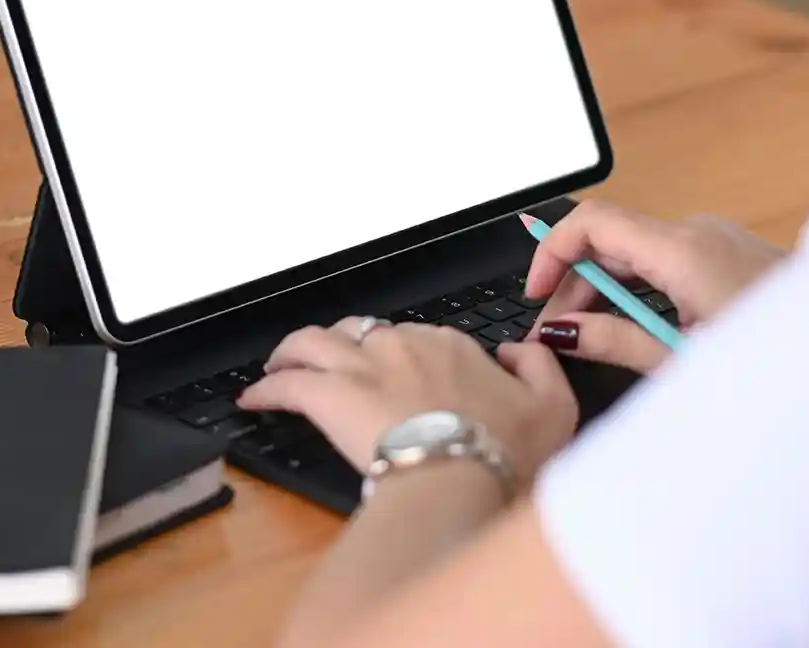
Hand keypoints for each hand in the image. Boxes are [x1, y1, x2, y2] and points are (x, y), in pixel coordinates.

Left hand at [238, 318, 577, 485]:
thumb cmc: (507, 452)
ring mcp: (362, 366)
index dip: (402, 357)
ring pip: (313, 342)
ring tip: (280, 365)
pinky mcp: (328, 395)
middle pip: (360, 334)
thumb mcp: (556, 406)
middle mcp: (402, 344)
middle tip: (331, 366)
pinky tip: (253, 399)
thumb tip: (520, 351)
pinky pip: (286, 382)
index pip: (418, 339)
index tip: (395, 378)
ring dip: (293, 351)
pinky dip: (266, 388)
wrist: (463, 474)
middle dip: (343, 348)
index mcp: (452, 347)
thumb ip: (540, 367)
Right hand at [523, 202, 786, 370]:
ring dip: (607, 291)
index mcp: (684, 250)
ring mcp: (717, 238)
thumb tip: (562, 332)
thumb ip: (615, 341)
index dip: (551, 252)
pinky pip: (667, 260)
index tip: (535, 294)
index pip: (592, 223)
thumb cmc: (780, 363)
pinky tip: (638, 329)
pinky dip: (640, 289)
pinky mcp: (730, 253)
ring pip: (637, 253)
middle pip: (610, 241)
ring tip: (593, 340)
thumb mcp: (684, 361)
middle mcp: (698, 232)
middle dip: (575, 286)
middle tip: (556, 337)